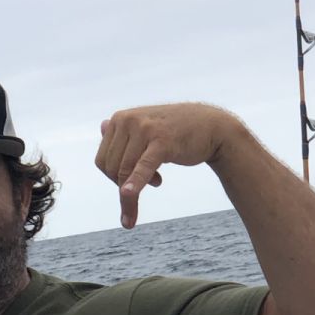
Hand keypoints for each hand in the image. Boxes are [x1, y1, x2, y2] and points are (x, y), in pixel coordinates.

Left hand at [95, 103, 239, 227]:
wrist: (212, 126)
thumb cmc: (176, 130)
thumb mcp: (148, 127)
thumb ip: (125, 130)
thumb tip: (102, 125)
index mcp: (120, 119)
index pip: (102, 161)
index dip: (115, 177)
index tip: (132, 178)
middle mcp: (128, 120)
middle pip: (111, 168)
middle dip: (125, 184)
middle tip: (150, 180)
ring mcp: (144, 129)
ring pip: (125, 172)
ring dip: (136, 190)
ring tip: (157, 181)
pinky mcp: (161, 141)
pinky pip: (142, 169)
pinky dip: (134, 185)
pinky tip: (129, 196)